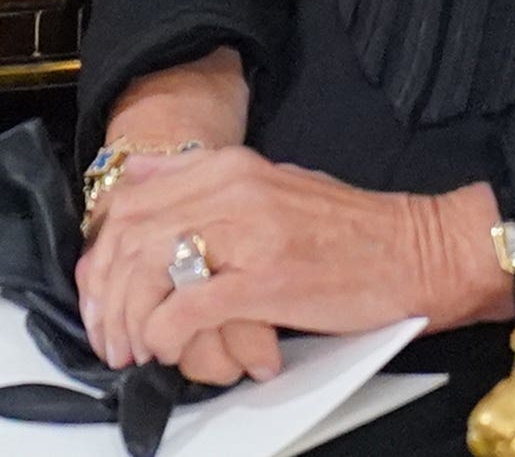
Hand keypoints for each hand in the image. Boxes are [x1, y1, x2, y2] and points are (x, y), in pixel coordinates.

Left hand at [79, 147, 514, 388]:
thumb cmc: (352, 231)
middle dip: (104, 290)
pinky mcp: (268, 279)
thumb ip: (212, 188)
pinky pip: (188, 306)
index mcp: (230, 166)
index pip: (132, 198)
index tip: (96, 287)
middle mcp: (232, 188)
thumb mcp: (273, 185)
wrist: (418, 249)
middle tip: (105, 331)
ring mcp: (249, 231)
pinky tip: (165, 348)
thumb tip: (151, 191)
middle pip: (130, 233)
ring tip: (129, 347)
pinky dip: (164, 333)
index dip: (101, 249)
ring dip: (127, 315)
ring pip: (149, 266)